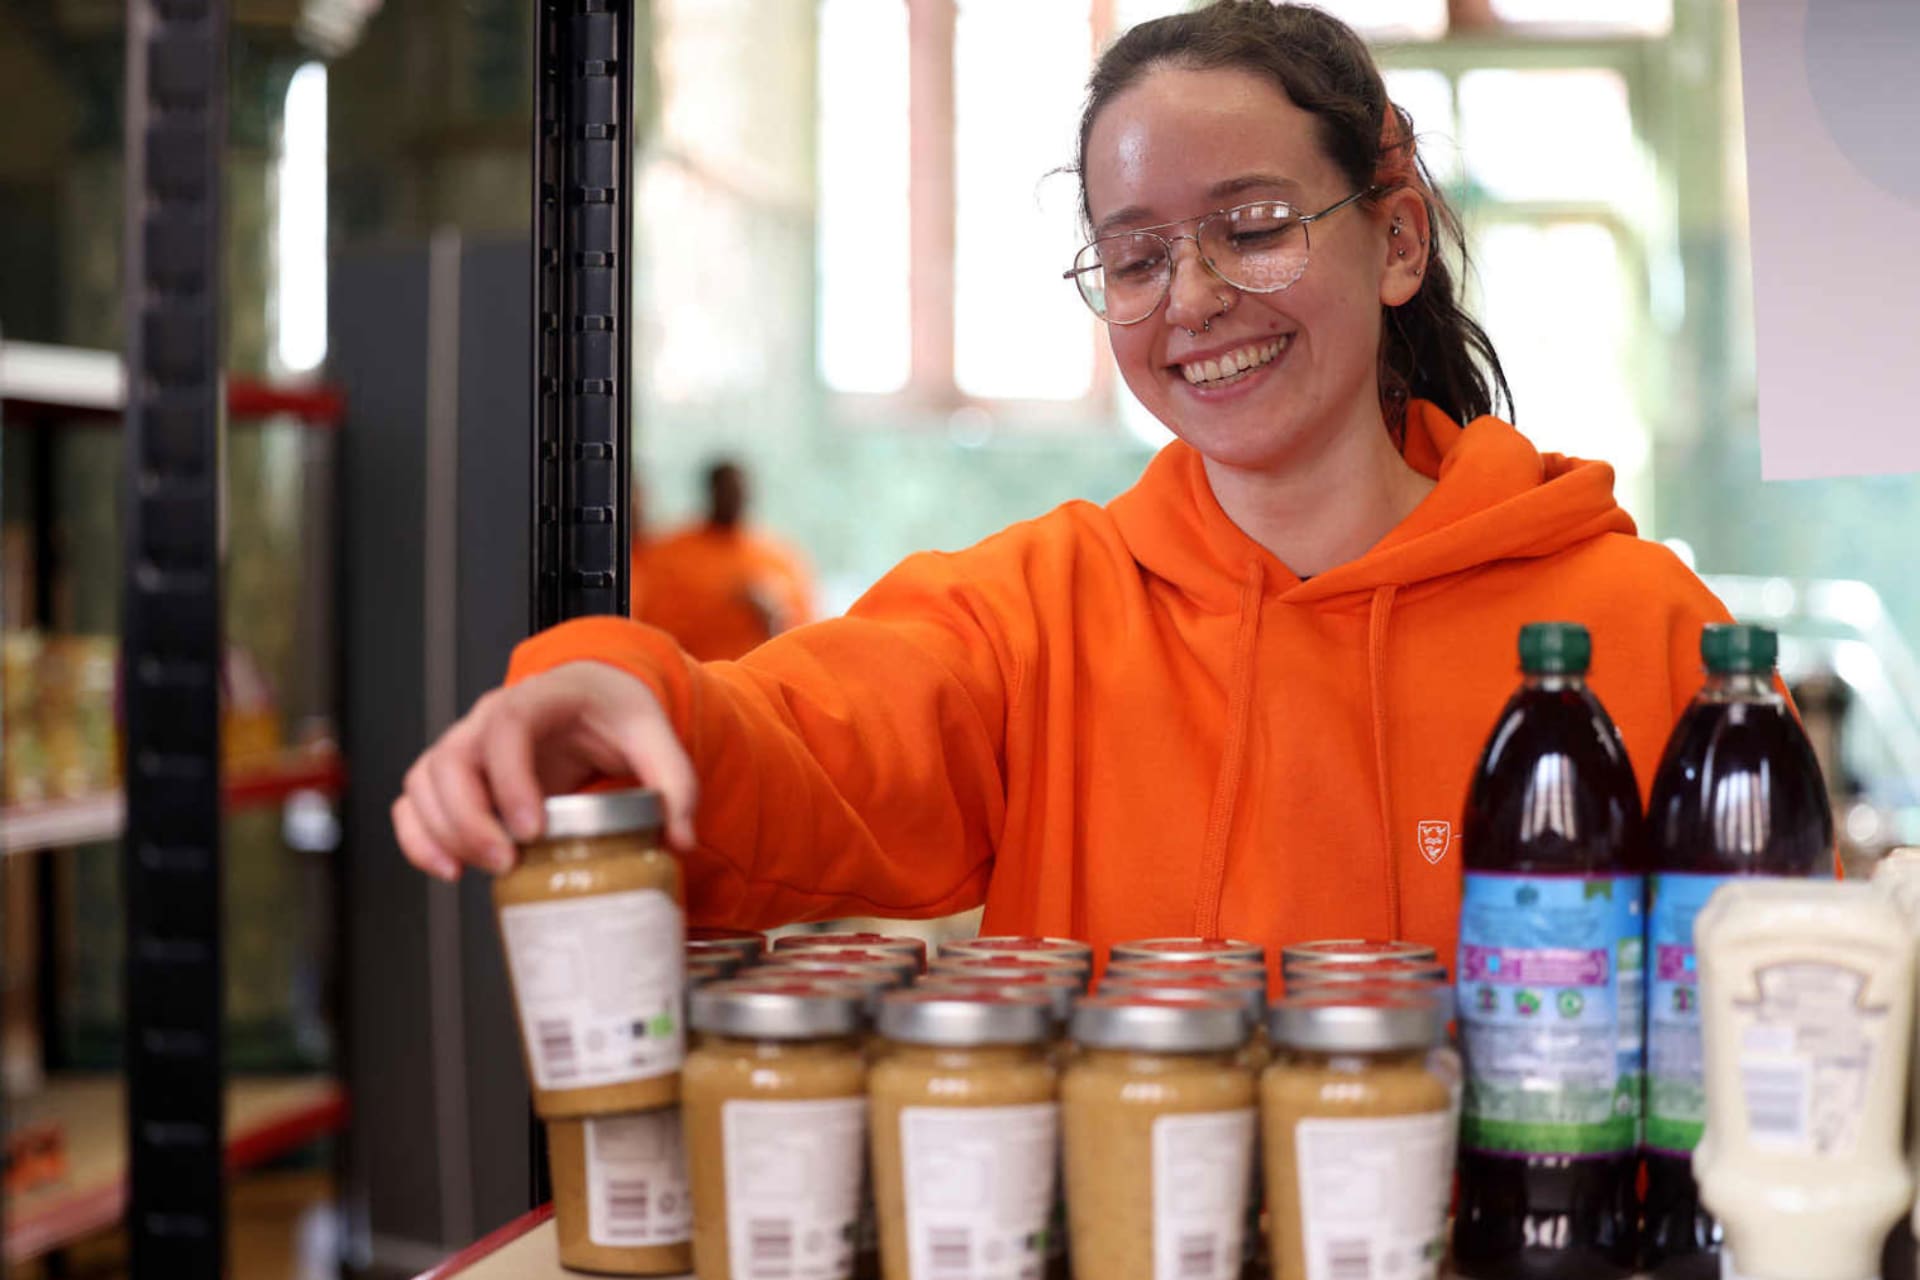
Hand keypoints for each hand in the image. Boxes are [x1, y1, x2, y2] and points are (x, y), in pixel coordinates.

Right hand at [391, 661, 697, 880]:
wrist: (590, 699)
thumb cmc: (612, 711)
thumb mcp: (654, 733)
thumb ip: (675, 782)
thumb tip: (680, 838)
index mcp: (538, 698)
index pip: (507, 728)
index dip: (510, 780)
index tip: (529, 829)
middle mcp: (489, 718)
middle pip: (451, 760)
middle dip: (469, 818)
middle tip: (505, 862)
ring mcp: (466, 745)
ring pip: (424, 782)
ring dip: (443, 832)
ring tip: (483, 871)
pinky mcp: (456, 777)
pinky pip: (414, 802)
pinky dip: (419, 837)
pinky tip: (449, 870)